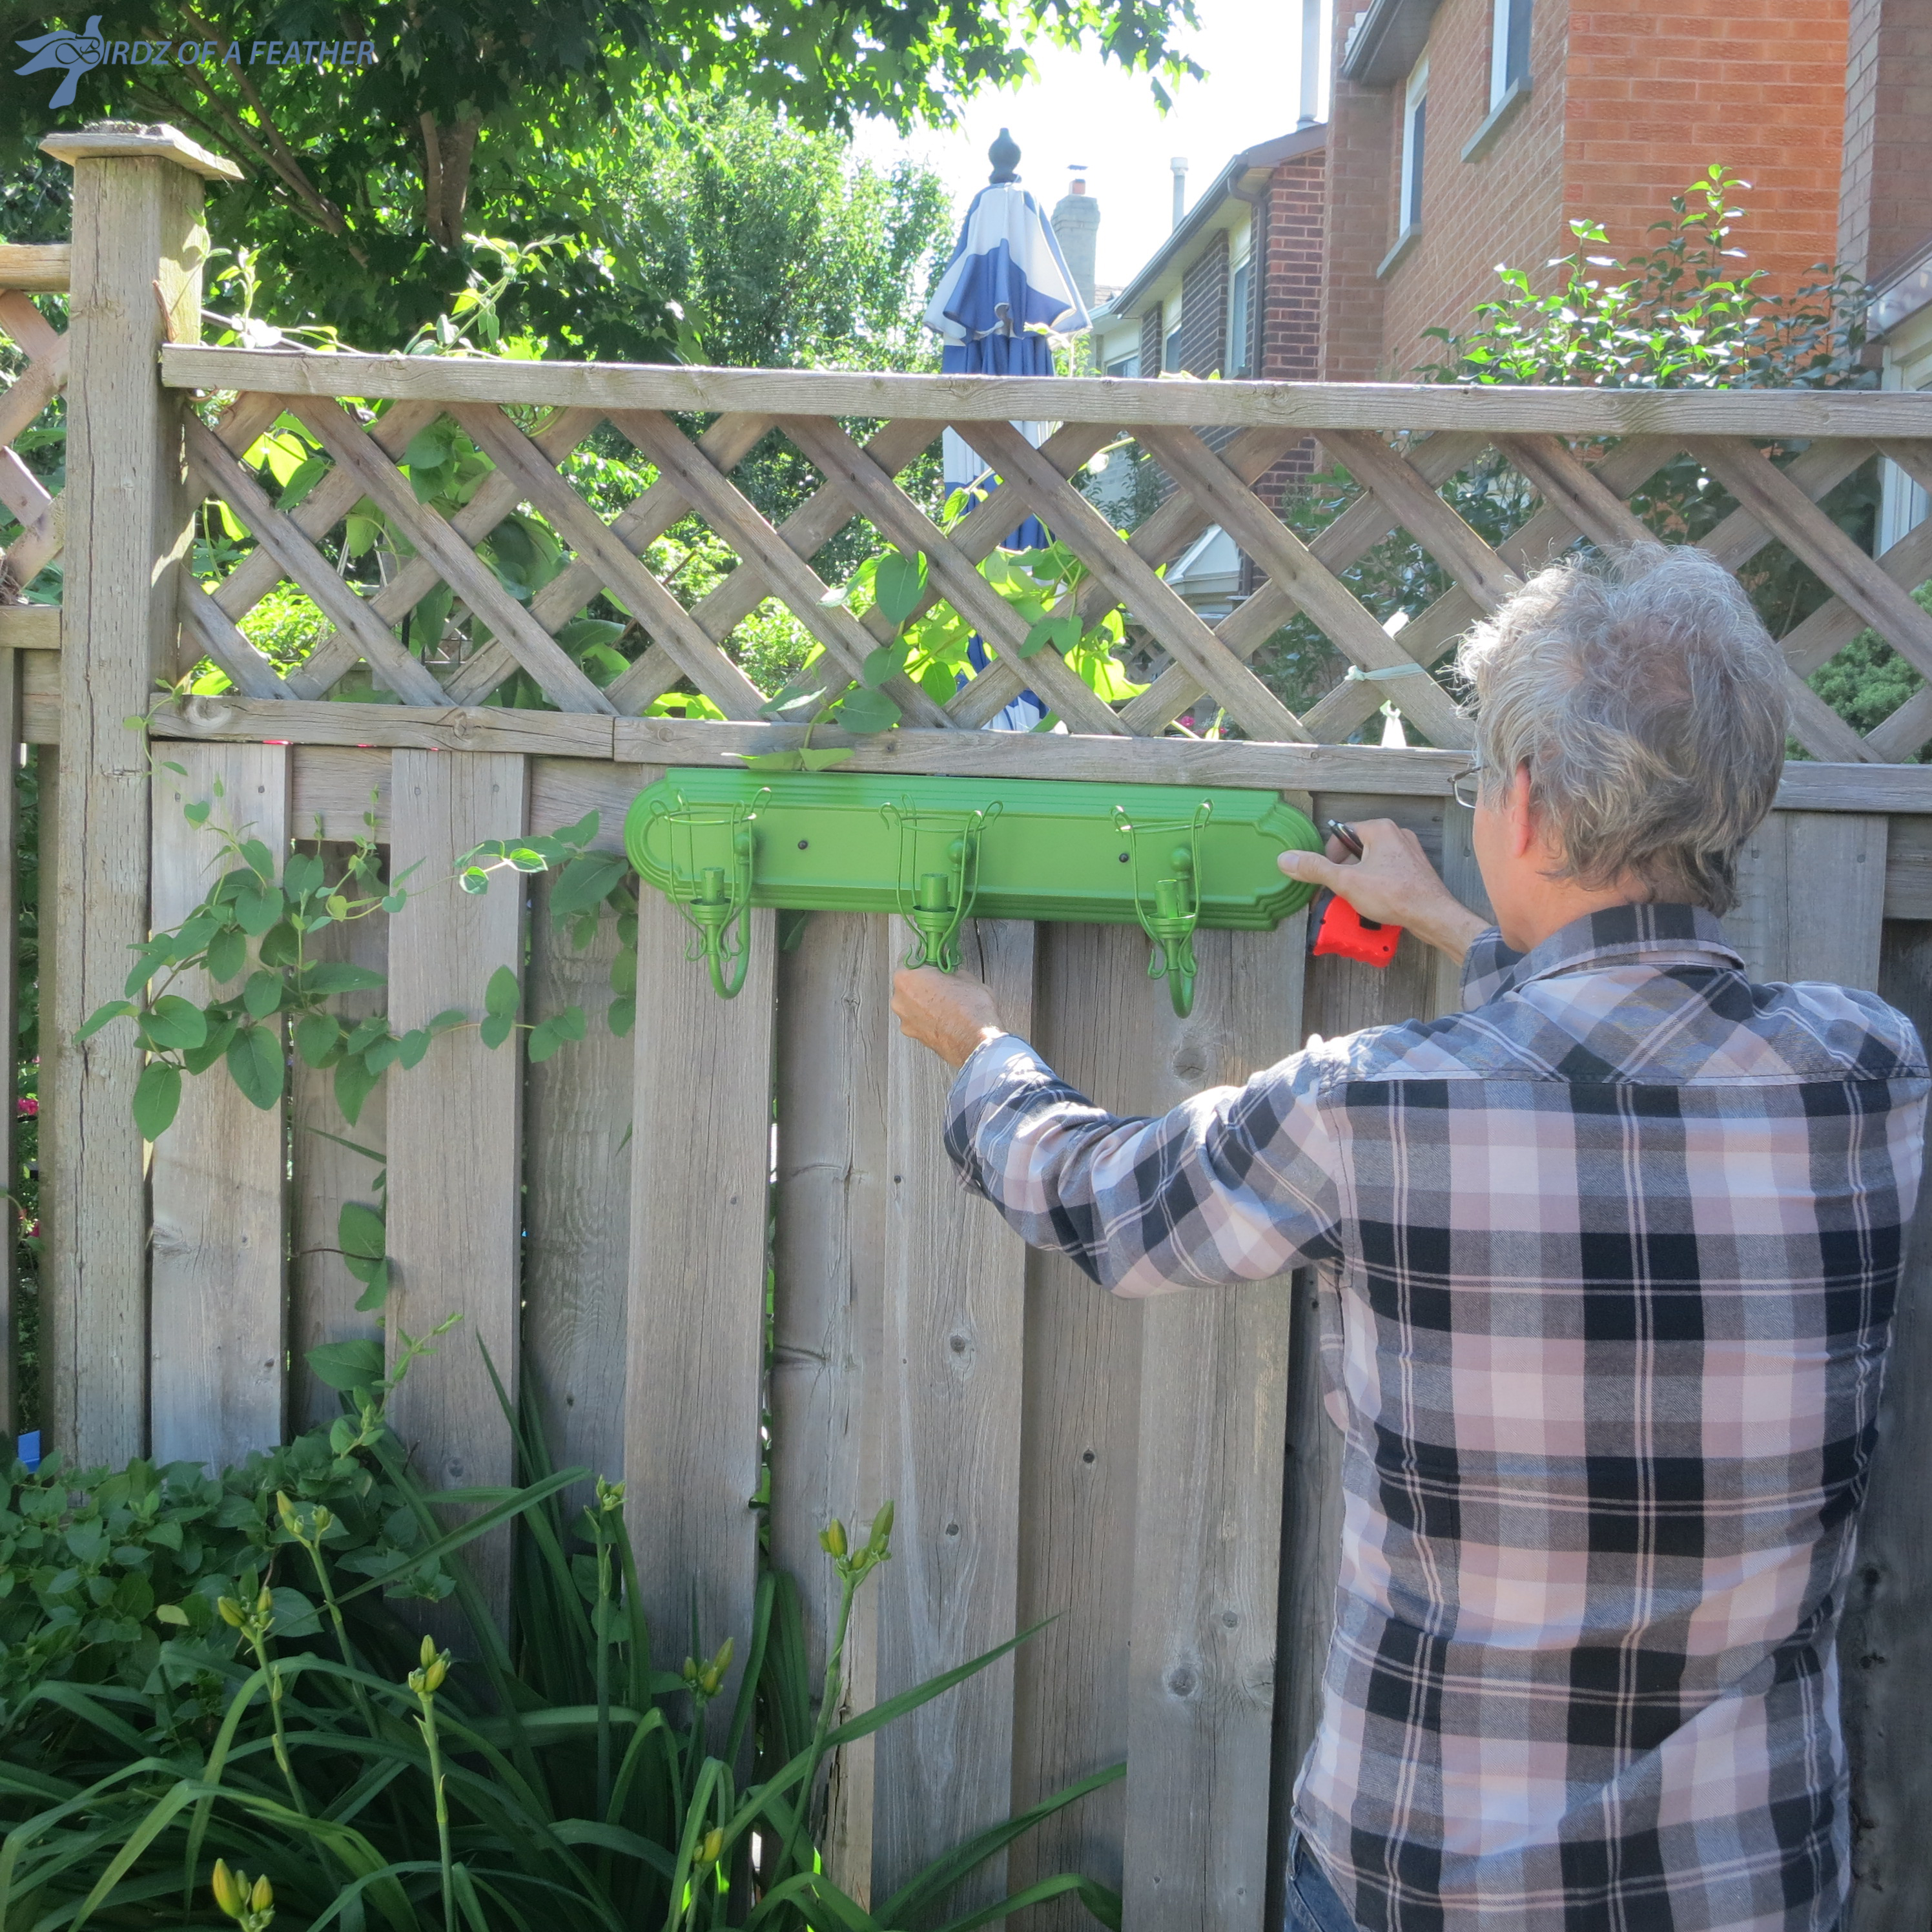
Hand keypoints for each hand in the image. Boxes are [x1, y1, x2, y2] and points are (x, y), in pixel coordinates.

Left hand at [891, 965, 1007, 1068]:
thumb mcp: (966, 977)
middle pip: (908, 984)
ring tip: (947, 1001)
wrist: (976, 1041)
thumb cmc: (969, 1009)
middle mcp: (900, 1000)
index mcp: (906, 979)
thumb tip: (952, 975)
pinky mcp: (915, 1036)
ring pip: (912, 1004)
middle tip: (942, 981)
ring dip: (925, 1001)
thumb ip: (951, 973)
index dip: (923, 958)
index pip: (908, 959)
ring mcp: (906, 1021)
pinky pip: (919, 1020)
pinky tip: (946, 1016)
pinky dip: (929, 1017)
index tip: (931, 959)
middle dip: (923, 982)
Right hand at [1277, 819, 1489, 963]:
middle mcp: (1397, 835)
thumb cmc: (1395, 895)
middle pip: (1357, 850)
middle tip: (1343, 891)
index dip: (1330, 858)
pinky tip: (1378, 903)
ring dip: (1361, 881)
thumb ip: (1315, 869)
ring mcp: (1409, 852)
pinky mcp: (1415, 870)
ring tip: (1361, 900)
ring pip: (1372, 863)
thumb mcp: (1346, 882)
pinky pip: (1388, 874)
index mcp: (1380, 829)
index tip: (1329, 878)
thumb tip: (1287, 859)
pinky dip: (1378, 887)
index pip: (1341, 835)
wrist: (1432, 915)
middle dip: (1346, 872)